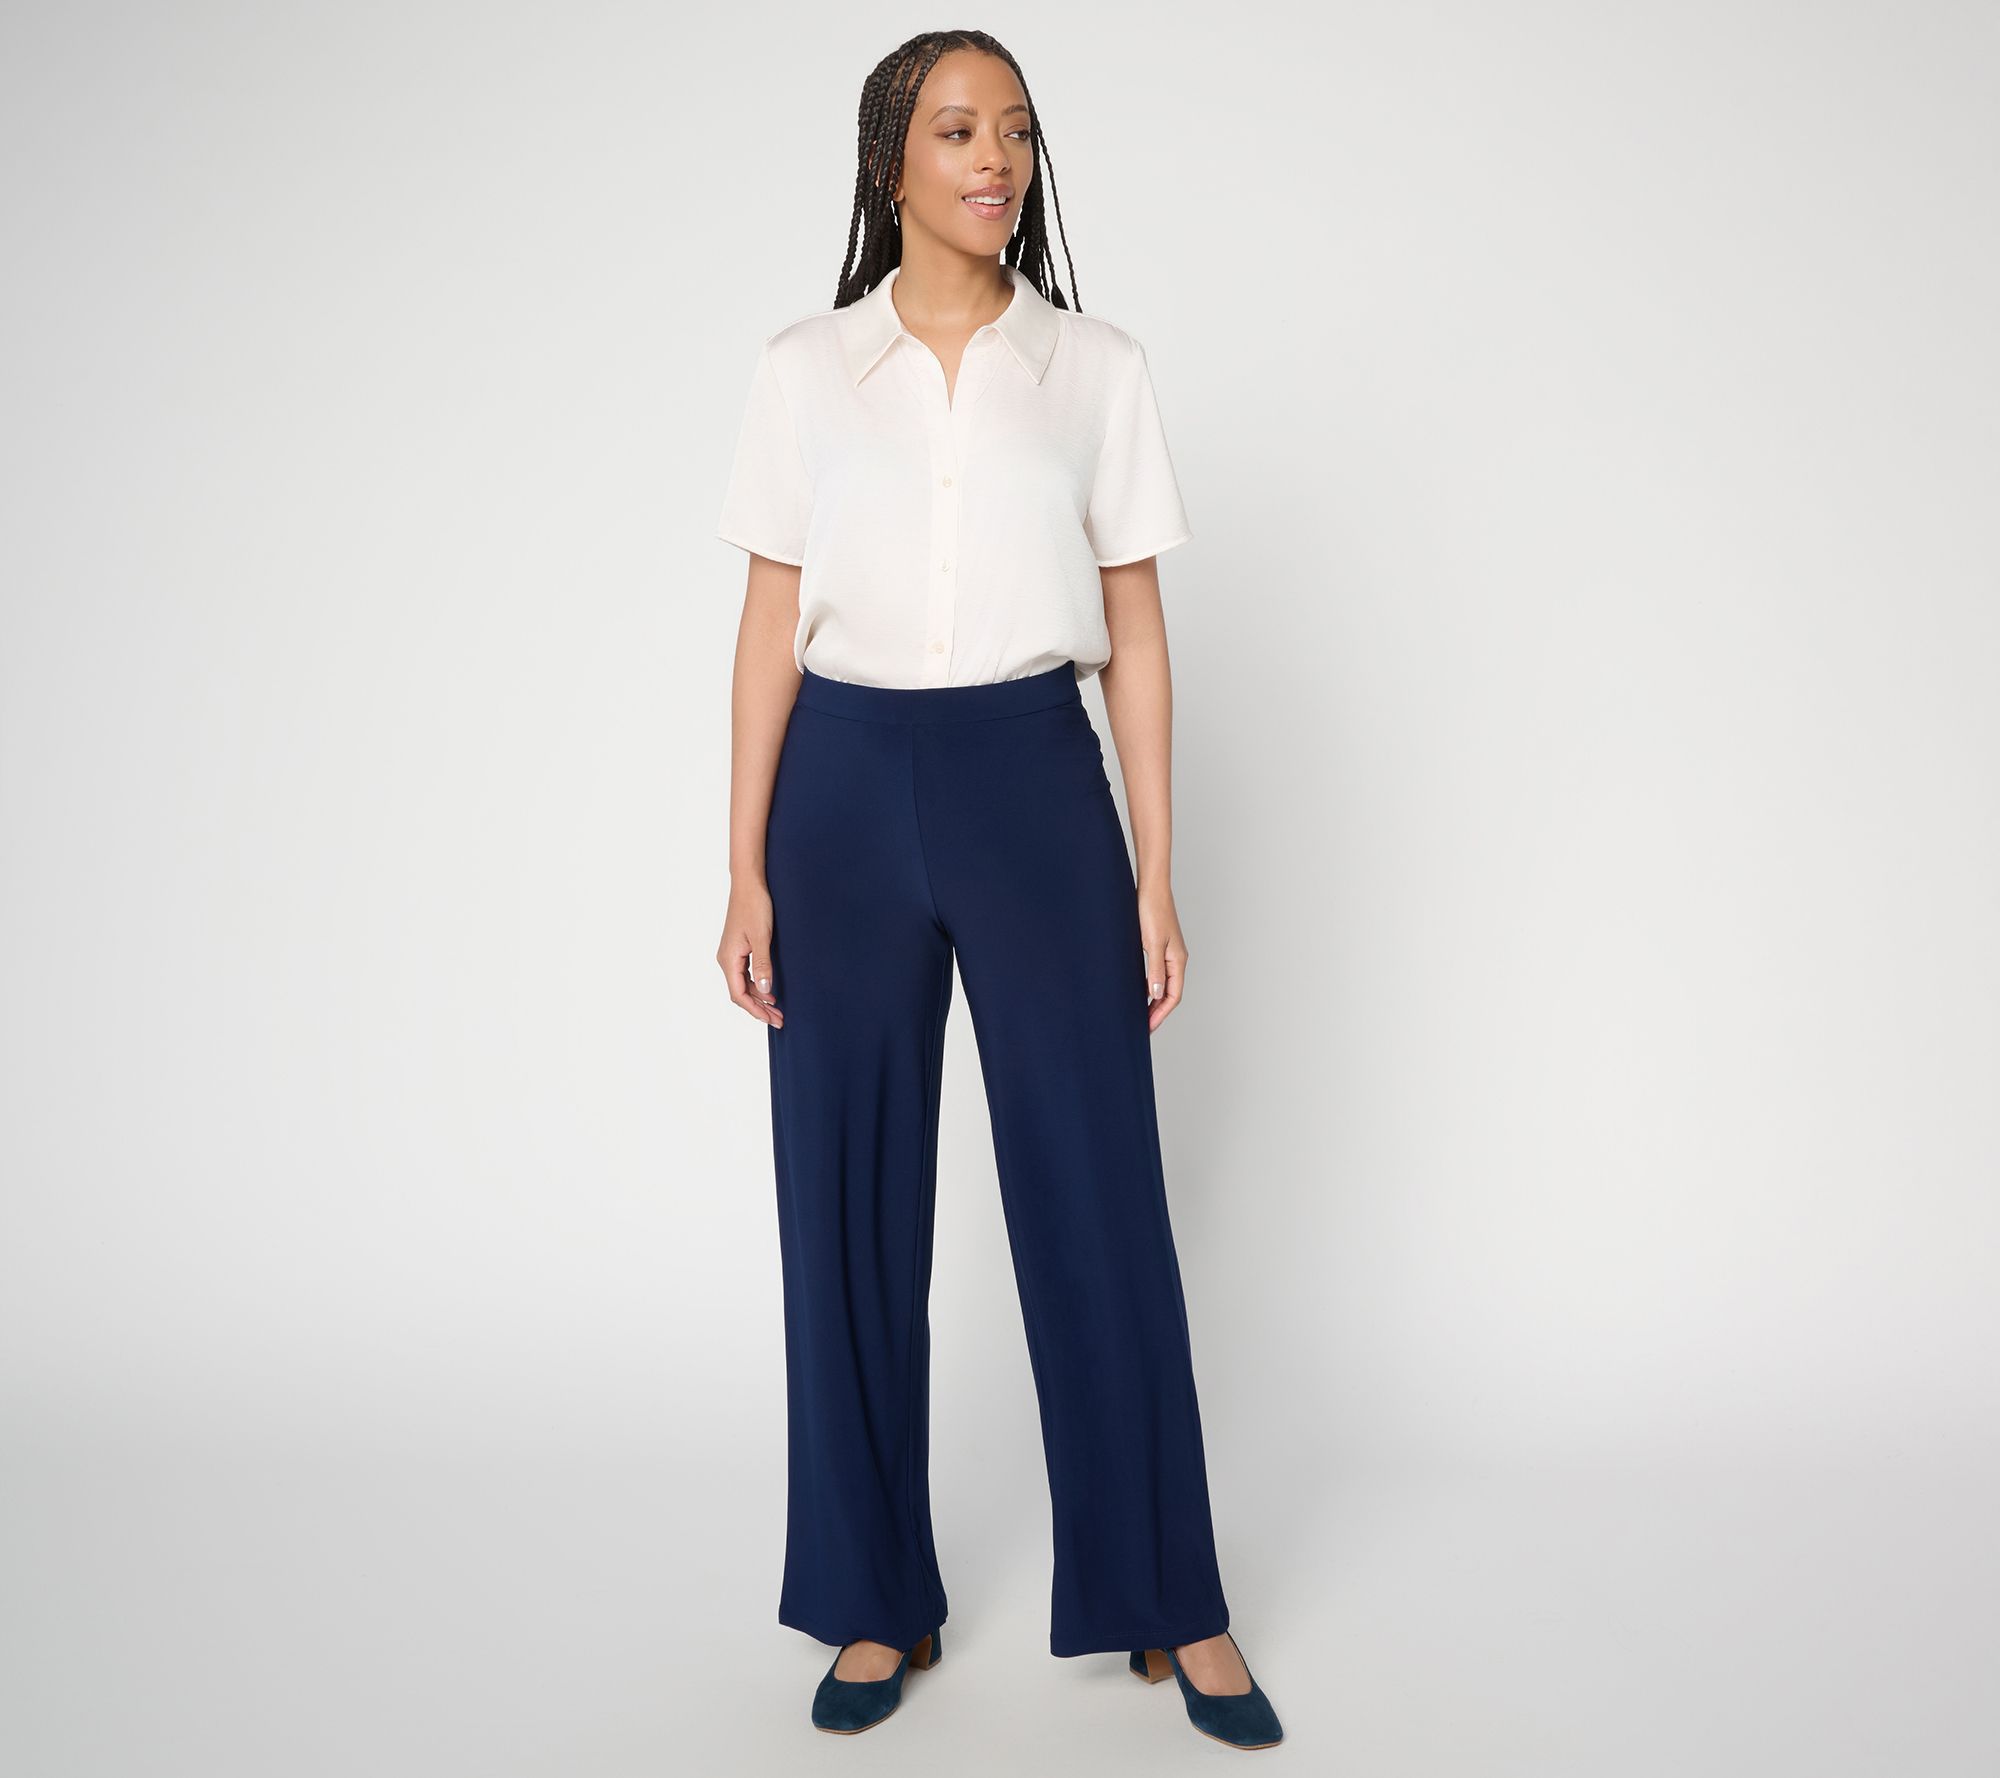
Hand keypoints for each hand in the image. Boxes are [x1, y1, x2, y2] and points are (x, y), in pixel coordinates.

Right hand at [719, 879, 782, 1026]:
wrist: (748, 884)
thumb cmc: (754, 906)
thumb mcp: (762, 938)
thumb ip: (762, 966)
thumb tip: (764, 991)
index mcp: (728, 959)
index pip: (738, 994)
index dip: (755, 1010)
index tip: (772, 1019)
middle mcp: (726, 959)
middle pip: (740, 993)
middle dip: (758, 1008)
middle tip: (779, 1019)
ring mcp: (731, 954)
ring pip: (742, 985)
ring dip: (758, 998)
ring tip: (776, 1009)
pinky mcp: (738, 948)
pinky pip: (744, 974)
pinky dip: (756, 985)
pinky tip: (769, 990)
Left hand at [1137, 883, 1186, 1031]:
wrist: (1151, 888)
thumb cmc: (1152, 912)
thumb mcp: (1152, 944)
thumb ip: (1155, 971)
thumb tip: (1155, 995)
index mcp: (1178, 960)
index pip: (1173, 995)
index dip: (1161, 1013)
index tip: (1148, 1026)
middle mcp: (1176, 959)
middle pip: (1170, 993)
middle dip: (1158, 1011)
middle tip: (1144, 1026)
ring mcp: (1169, 953)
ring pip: (1164, 984)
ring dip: (1154, 1000)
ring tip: (1142, 1013)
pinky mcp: (1160, 946)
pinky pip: (1158, 973)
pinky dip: (1150, 985)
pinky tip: (1140, 990)